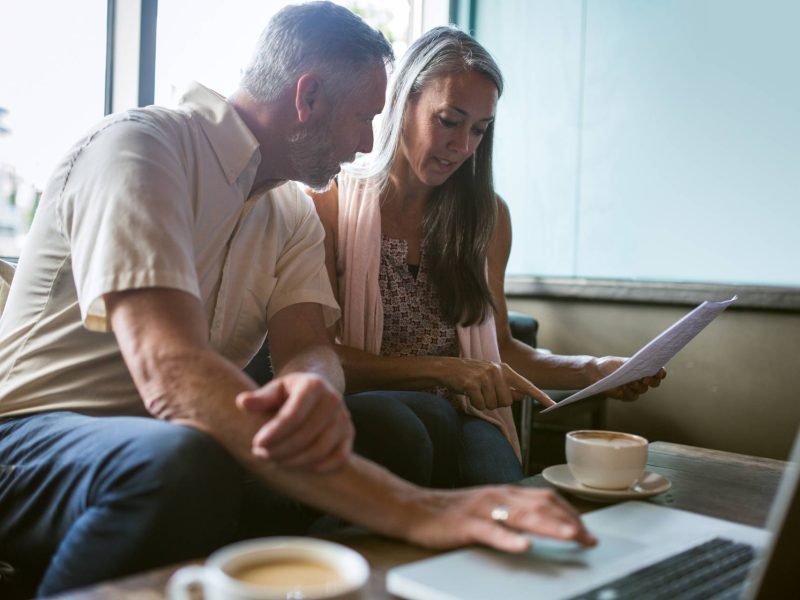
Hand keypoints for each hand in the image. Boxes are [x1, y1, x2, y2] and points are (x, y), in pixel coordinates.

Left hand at [236, 373, 353, 472]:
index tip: (256, 444)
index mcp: (313, 385)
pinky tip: (301, 467)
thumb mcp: (275, 389)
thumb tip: (242, 403)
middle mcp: (333, 400)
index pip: (293, 415)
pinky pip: (339, 457)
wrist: (317, 390)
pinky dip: (321, 467)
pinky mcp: (349, 433)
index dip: (274, 433)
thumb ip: (260, 398)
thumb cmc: (290, 392)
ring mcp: (344, 418)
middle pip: (306, 435)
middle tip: (260, 456)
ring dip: (295, 461)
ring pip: (320, 449)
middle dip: (280, 450)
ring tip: (275, 461)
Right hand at [405, 486, 596, 552]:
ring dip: (550, 526)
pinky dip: (510, 539)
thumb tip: (544, 524)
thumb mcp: (489, 507)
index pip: (547, 498)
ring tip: (571, 537)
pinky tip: (524, 546)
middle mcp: (498, 496)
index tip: (587, 531)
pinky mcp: (466, 525)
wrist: (414, 508)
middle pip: (542, 505)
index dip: (571, 513)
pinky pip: (491, 532)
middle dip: (569, 522)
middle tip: (589, 540)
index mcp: (506, 492)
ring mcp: (483, 509)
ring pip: (522, 515)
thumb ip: (513, 512)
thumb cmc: (452, 512)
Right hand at [439, 358, 552, 409]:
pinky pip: (480, 404)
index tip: (553, 404)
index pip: (526, 385)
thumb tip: (523, 395)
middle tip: (483, 392)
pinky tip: (468, 393)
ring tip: (475, 391)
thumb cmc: (470, 375)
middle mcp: (497, 371)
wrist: (446, 368)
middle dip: (495, 402)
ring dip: (483, 403)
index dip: (540, 396)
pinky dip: (474, 404)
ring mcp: (485, 376)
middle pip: (507, 402)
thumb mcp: (491, 377)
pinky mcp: (473, 384)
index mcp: (504, 369)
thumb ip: (507, 387)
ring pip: (493, 405)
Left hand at [594, 356, 666, 401]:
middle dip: (652, 381)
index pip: (658, 371)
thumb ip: (634, 364)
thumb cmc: (609, 365)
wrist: (595, 373)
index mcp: (643, 368)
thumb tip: (646, 365)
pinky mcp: (627, 395)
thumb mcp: (622, 362)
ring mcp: (635, 388)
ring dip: (638, 386)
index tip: (659, 372)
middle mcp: (641, 379)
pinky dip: (629, 392)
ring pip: (643, 389)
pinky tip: (623, 389)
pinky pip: (633, 396)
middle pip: (654, 383)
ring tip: (630, 382)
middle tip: (645, 379)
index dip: (661, 373)